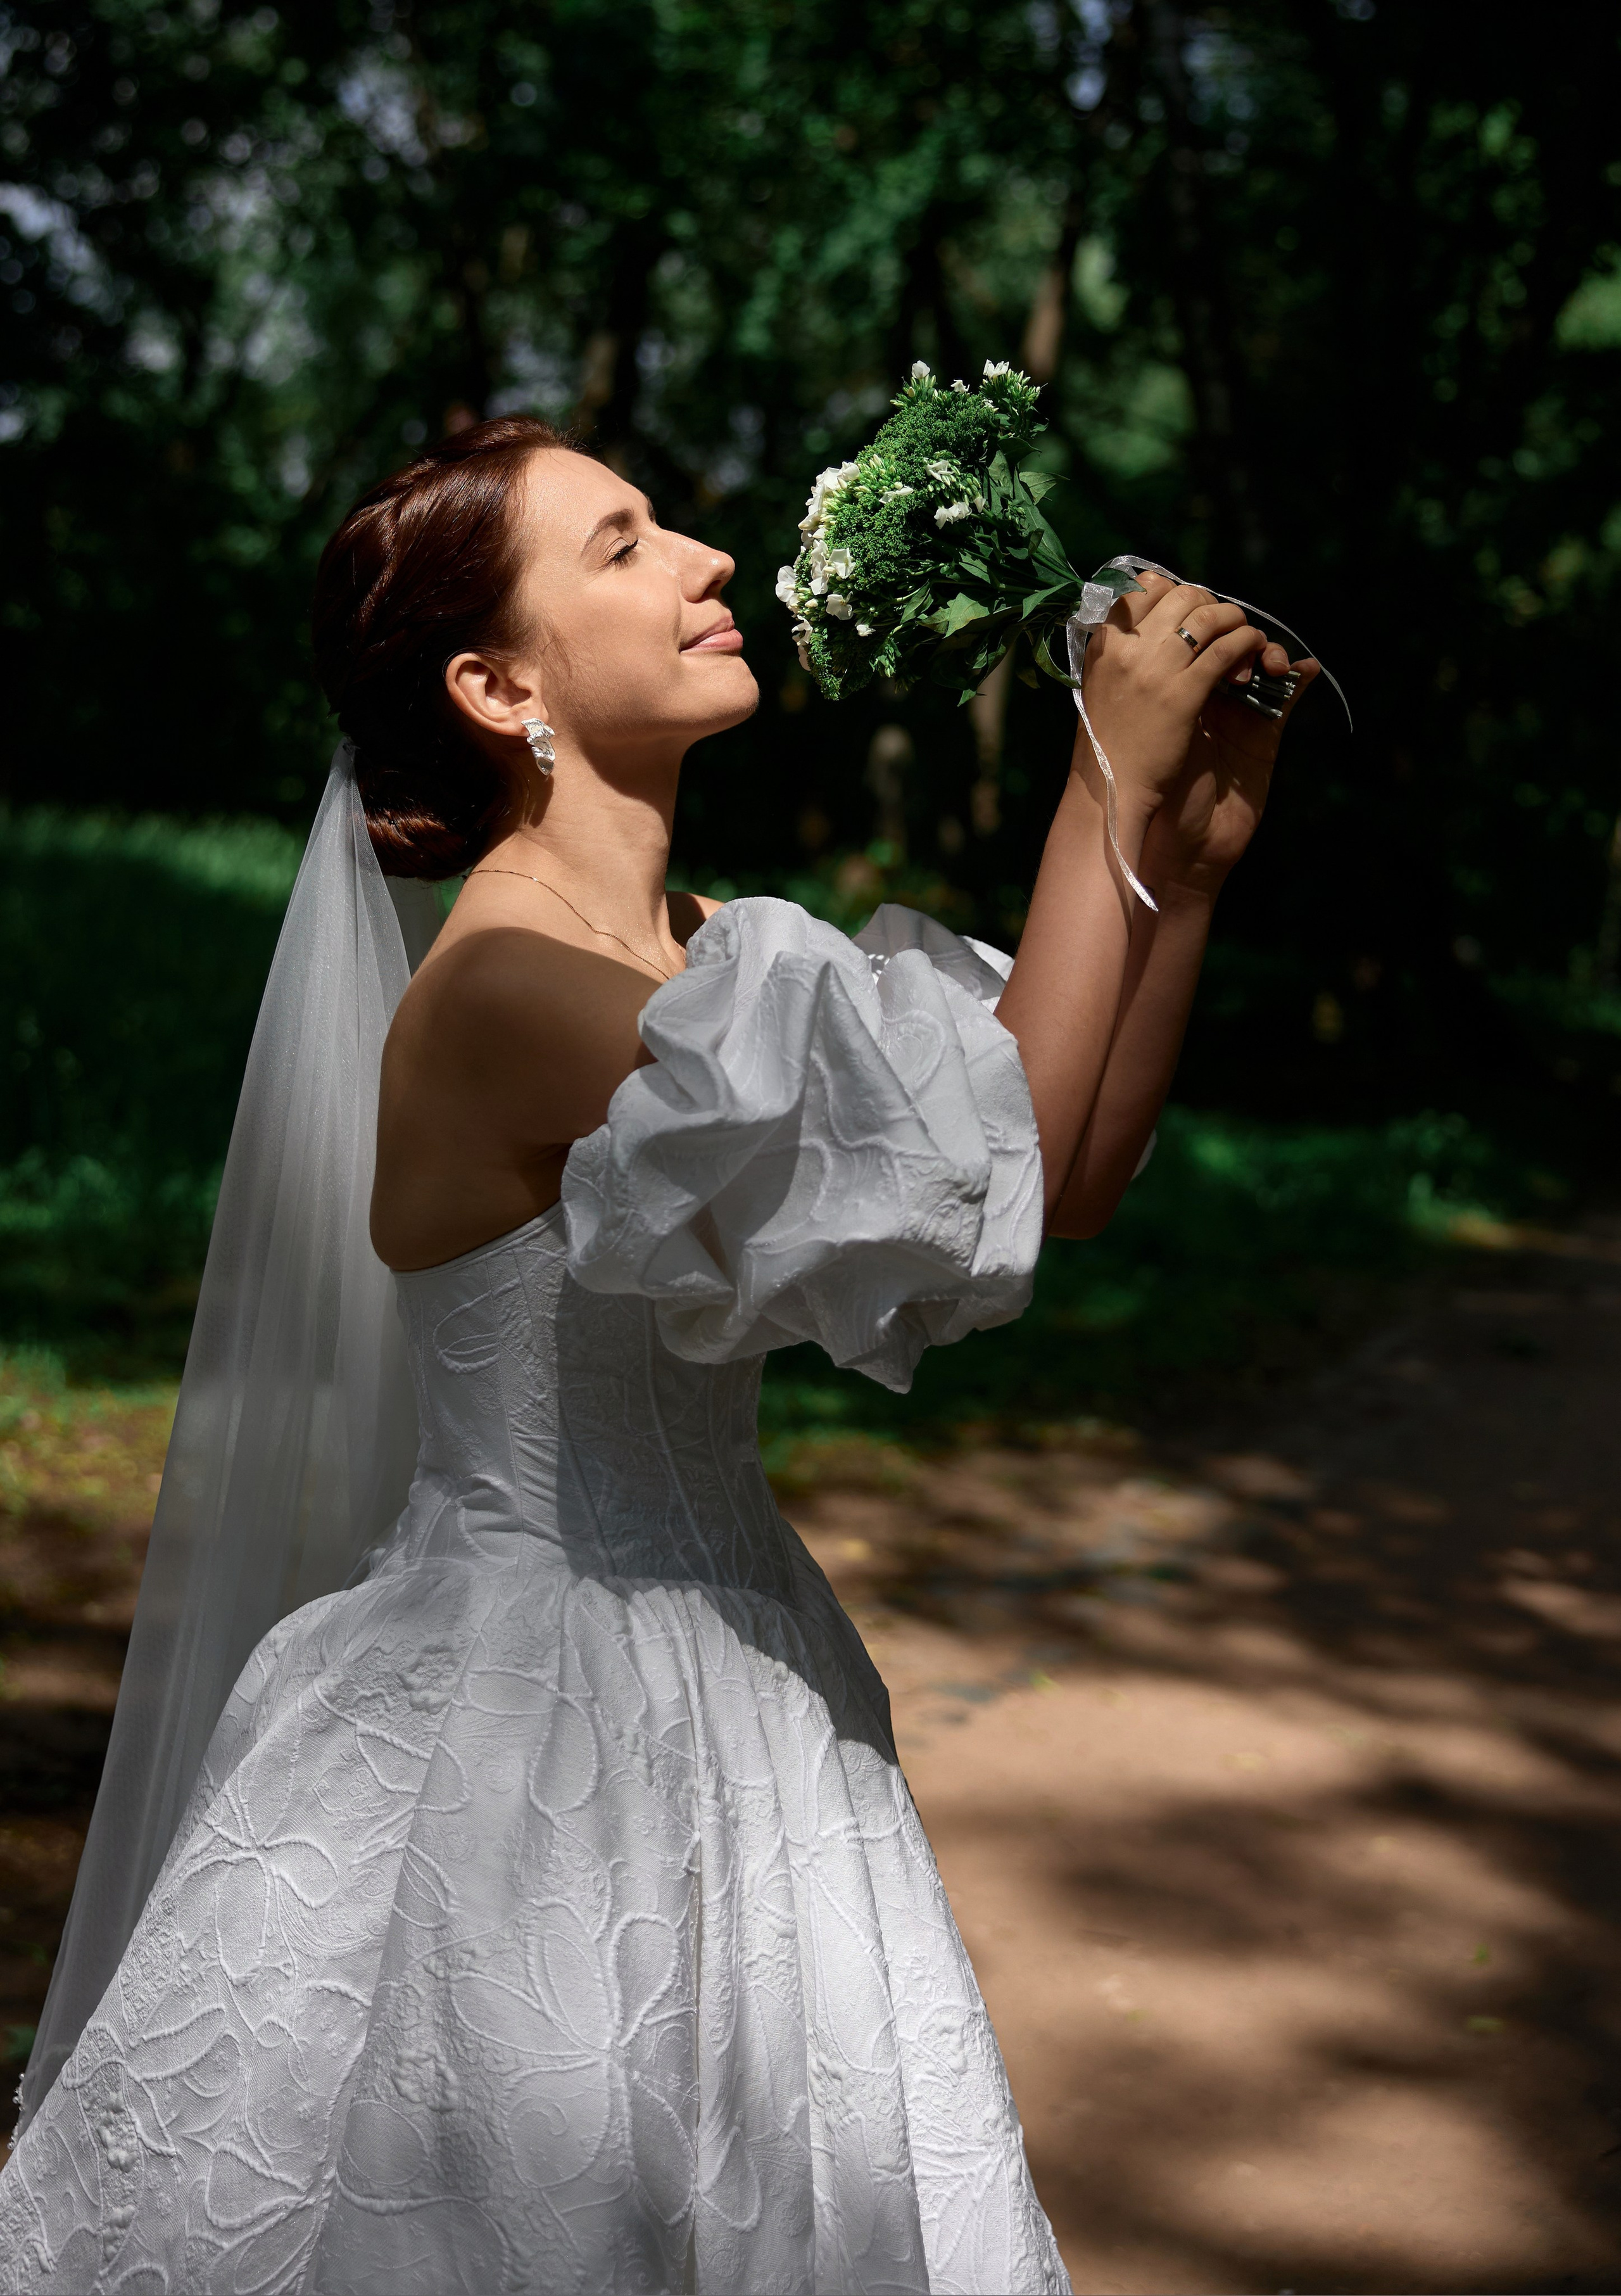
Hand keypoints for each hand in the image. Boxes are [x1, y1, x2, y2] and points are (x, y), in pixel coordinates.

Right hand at [1073, 573, 1268, 820]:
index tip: (1192, 611)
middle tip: (1222, 627)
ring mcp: (1156, 669)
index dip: (1177, 592)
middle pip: (1183, 595)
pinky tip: (1253, 652)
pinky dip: (1246, 645)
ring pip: (1209, 617)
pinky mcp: (1184, 694)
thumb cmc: (1108, 742)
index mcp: (1103, 642)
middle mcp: (1127, 648)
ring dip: (1235, 621)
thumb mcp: (1102, 685)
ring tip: (1245, 639)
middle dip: (1211, 605)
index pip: (1145, 587)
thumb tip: (1145, 622)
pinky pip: (1225, 650)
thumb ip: (1120, 652)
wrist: (1112, 789)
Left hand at [1142, 627, 1320, 898]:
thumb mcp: (1151, 732)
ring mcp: (1237, 711)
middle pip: (1226, 641)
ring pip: (1258, 661)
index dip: (1201, 625)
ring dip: (1265, 651)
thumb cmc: (1156, 789)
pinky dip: (1299, 676)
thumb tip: (1148, 637)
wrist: (1182, 842)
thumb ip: (1156, 688)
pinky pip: (1288, 695)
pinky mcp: (1266, 732)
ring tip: (1266, 666)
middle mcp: (1204, 693)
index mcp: (1171, 689)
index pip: (1190, 638)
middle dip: (1233, 632)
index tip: (1200, 629)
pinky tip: (1305, 668)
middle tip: (1232, 648)